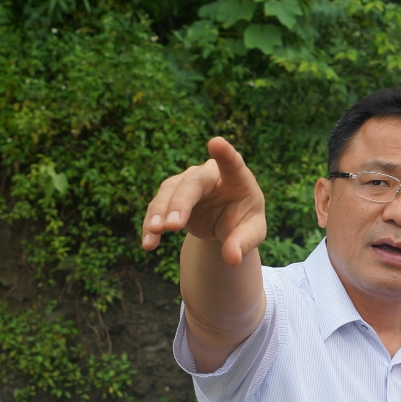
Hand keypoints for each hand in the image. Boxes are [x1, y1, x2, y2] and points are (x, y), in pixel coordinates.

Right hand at [140, 137, 266, 264]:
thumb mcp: (252, 233)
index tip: (216, 142)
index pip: (231, 163)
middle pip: (191, 183)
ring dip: (160, 212)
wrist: (226, 222)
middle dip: (180, 203)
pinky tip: (149, 243)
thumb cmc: (244, 221)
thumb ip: (243, 243)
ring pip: (169, 191)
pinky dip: (151, 225)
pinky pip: (157, 208)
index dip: (224, 153)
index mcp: (236, 178)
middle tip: (172, 226)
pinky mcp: (171, 197)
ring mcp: (187, 183)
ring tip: (155, 232)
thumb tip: (232, 258)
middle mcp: (209, 175)